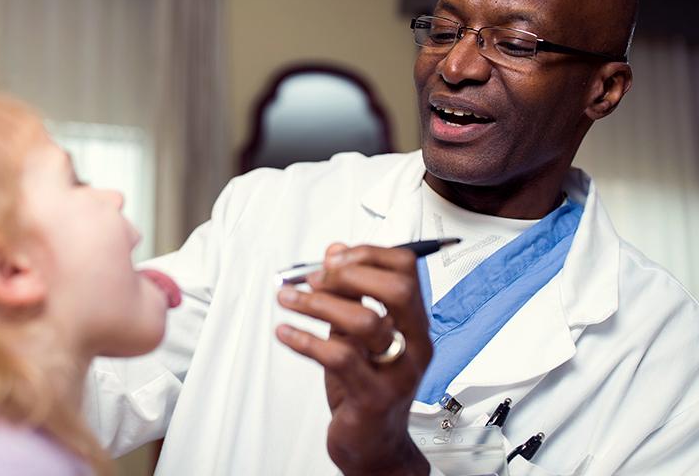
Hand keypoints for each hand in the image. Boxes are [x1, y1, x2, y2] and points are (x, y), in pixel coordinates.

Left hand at [276, 243, 432, 475]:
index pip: (406, 268)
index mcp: (412, 323)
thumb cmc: (367, 388)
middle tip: (315, 278)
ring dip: (317, 303)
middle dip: (349, 274)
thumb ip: (349, 294)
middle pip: (397, 290)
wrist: (374, 446)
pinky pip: (338, 358)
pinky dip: (305, 339)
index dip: (368, 253)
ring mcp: (397, 372)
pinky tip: (285, 332)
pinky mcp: (373, 397)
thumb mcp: (356, 334)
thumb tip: (334, 251)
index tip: (334, 257)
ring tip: (288, 299)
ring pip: (364, 322)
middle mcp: (413, 344)